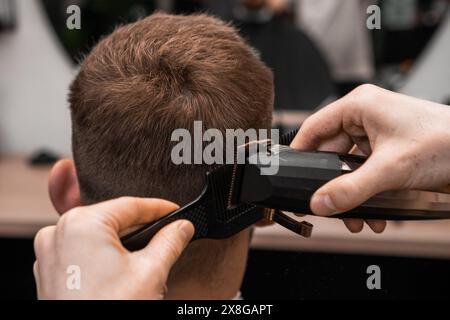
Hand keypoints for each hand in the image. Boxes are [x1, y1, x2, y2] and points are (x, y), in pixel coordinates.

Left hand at [33, 197, 193, 298]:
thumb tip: (182, 227)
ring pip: (97, 235)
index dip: (158, 208)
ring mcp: (50, 253)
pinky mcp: (49, 271)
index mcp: (81, 224)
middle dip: (142, 227)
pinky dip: (103, 253)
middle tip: (168, 232)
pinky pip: (82, 250)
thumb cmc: (110, 311)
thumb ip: (170, 242)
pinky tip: (123, 266)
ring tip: (149, 250)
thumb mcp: (150, 272)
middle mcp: (59, 232)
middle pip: (113, 220)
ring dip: (123, 241)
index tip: (175, 211)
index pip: (130, 205)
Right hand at [291, 84, 449, 232]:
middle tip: (329, 208)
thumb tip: (320, 202)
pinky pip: (364, 171)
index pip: (314, 129)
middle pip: (330, 153)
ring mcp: (376, 132)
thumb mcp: (391, 169)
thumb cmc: (446, 141)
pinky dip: (366, 192)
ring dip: (351, 193)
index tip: (291, 177)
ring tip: (357, 218)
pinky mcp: (387, 148)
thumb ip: (350, 189)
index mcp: (359, 106)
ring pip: (348, 166)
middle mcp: (364, 116)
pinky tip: (374, 212)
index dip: (300, 155)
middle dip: (333, 185)